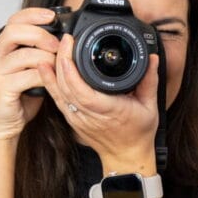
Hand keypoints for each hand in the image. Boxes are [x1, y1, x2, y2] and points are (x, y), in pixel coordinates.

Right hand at [0, 8, 62, 138]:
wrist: (2, 124)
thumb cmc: (16, 99)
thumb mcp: (28, 71)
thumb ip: (38, 56)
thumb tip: (61, 43)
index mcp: (1, 49)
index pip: (14, 20)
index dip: (33, 14)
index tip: (52, 15)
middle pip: (15, 31)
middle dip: (41, 35)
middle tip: (57, 45)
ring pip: (24, 54)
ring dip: (46, 57)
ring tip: (57, 65)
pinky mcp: (1, 87)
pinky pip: (27, 76)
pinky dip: (43, 76)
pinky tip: (50, 80)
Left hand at [39, 34, 160, 168]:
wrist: (126, 157)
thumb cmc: (138, 134)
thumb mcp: (150, 107)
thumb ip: (150, 80)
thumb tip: (153, 58)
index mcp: (109, 110)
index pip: (82, 89)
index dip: (71, 67)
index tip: (71, 46)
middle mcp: (90, 115)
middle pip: (66, 86)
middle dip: (61, 60)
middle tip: (64, 40)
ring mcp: (78, 118)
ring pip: (58, 92)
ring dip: (52, 70)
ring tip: (50, 49)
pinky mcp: (72, 119)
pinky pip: (57, 99)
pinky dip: (49, 83)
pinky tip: (44, 68)